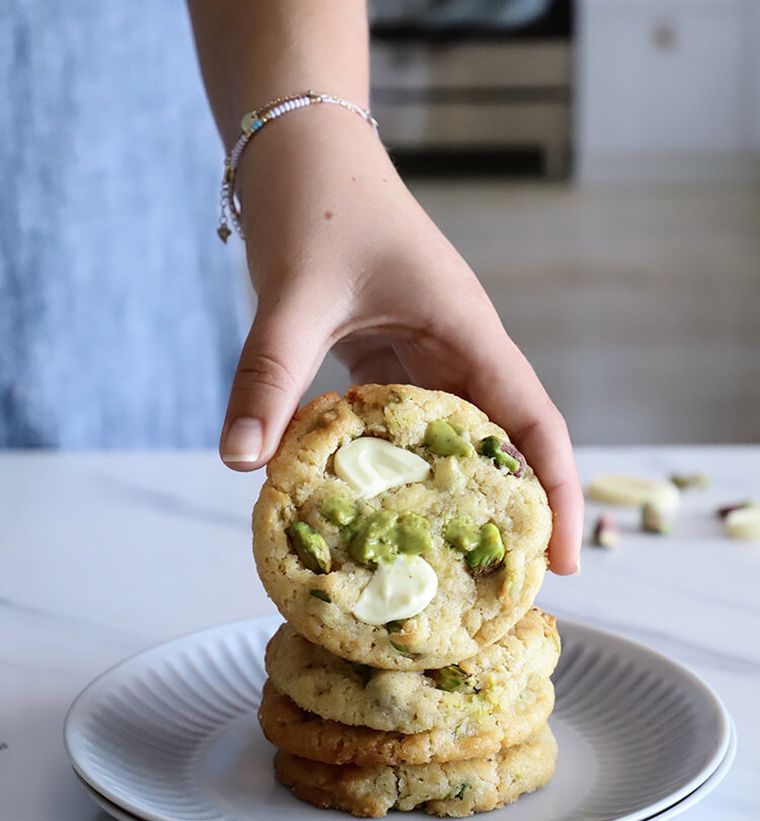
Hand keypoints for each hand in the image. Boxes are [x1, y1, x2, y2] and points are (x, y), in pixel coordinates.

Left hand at [219, 110, 582, 574]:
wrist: (301, 149)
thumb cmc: (316, 203)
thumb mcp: (295, 294)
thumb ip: (268, 376)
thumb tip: (239, 462)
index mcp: (467, 331)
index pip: (535, 422)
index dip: (557, 492)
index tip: (561, 561)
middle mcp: (459, 348)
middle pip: (507, 443)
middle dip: (511, 515)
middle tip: (498, 593)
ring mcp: (425, 355)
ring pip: (455, 440)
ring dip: (453, 499)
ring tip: (443, 571)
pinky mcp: (389, 359)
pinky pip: (404, 426)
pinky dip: (396, 471)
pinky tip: (374, 513)